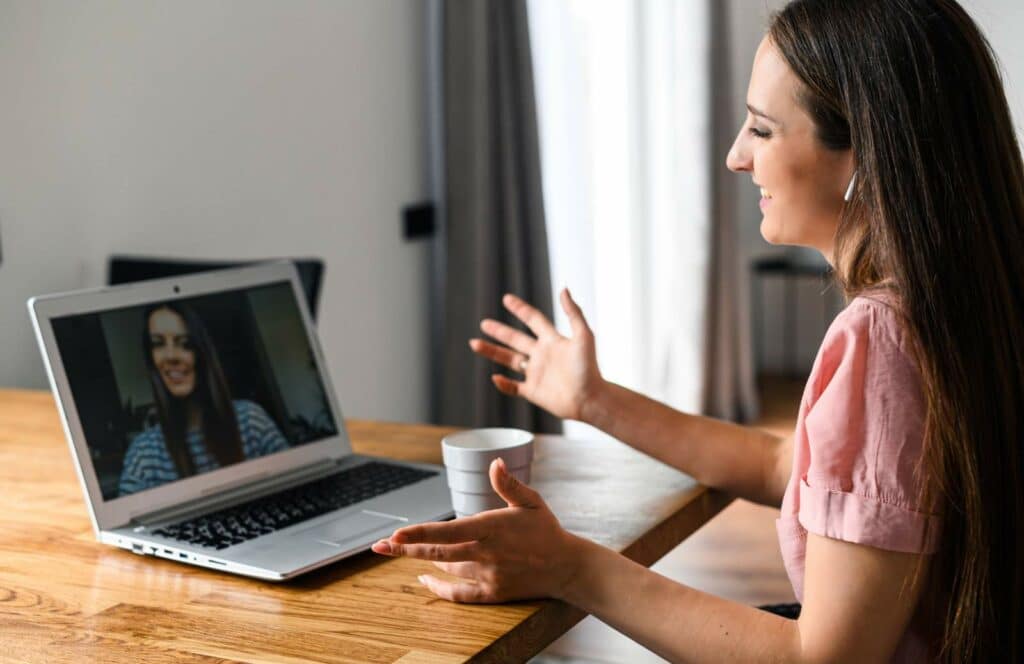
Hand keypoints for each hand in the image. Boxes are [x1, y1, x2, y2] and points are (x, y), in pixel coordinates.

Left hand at [370, 458, 583, 602]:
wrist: (566, 567)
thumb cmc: (546, 530)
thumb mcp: (531, 501)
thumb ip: (509, 484)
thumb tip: (494, 462)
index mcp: (493, 528)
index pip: (448, 532)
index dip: (419, 534)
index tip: (396, 534)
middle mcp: (487, 553)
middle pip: (438, 553)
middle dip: (406, 549)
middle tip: (380, 546)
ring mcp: (489, 575)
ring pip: (447, 568)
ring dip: (423, 560)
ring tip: (402, 550)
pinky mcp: (493, 593)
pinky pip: (460, 594)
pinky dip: (439, 588)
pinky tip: (424, 579)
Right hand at [469, 289, 602, 421]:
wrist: (591, 399)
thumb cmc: (590, 368)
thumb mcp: (584, 336)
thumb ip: (573, 313)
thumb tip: (564, 289)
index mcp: (553, 341)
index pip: (534, 320)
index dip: (520, 309)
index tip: (506, 299)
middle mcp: (542, 355)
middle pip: (516, 339)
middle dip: (499, 332)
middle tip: (484, 323)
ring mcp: (537, 373)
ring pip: (509, 360)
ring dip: (492, 352)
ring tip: (474, 344)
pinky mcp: (534, 392)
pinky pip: (513, 387)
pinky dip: (503, 384)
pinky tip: (494, 377)